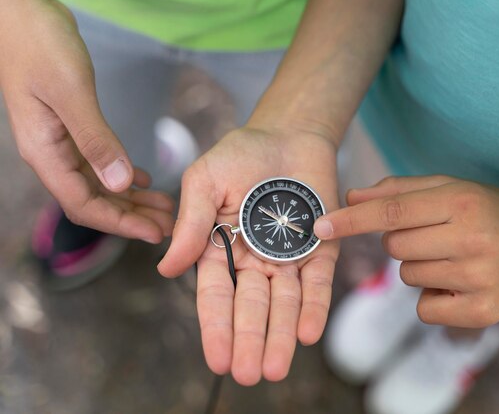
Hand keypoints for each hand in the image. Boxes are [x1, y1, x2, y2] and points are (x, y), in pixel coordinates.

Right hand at [0, 0, 173, 241]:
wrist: (20, 12)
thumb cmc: (39, 45)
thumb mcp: (71, 92)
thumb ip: (94, 139)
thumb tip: (119, 183)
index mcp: (44, 153)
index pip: (83, 205)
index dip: (120, 224)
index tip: (154, 233)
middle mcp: (50, 154)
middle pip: (93, 200)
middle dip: (131, 217)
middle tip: (169, 225)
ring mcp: (59, 142)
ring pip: (98, 184)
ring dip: (131, 199)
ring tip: (163, 207)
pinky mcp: (70, 128)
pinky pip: (97, 162)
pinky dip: (122, 174)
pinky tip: (142, 179)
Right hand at [158, 127, 338, 384]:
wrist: (288, 134)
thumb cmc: (241, 155)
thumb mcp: (205, 181)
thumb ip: (191, 222)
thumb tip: (167, 269)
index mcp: (221, 249)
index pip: (217, 296)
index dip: (217, 328)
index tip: (219, 360)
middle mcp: (255, 261)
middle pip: (252, 308)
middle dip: (251, 340)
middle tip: (251, 374)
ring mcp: (289, 257)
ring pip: (285, 303)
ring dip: (281, 335)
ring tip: (277, 368)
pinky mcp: (321, 248)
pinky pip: (317, 282)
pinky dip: (314, 307)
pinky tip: (307, 334)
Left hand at [314, 176, 498, 327]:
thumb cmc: (490, 211)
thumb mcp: (451, 188)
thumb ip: (400, 190)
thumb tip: (350, 196)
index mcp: (462, 202)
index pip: (392, 212)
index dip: (351, 219)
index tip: (319, 226)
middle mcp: (472, 239)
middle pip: (394, 246)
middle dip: (401, 241)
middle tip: (435, 235)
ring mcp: (479, 279)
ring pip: (406, 276)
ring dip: (418, 267)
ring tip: (453, 257)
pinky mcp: (482, 312)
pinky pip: (424, 308)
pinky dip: (431, 297)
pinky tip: (459, 283)